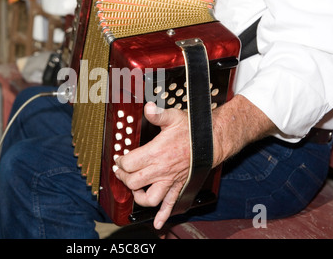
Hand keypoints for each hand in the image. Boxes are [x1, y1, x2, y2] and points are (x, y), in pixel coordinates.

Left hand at [113, 102, 190, 229]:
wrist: (213, 142)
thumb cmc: (194, 130)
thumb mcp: (173, 117)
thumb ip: (158, 114)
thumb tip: (147, 107)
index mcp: (156, 152)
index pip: (128, 163)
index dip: (120, 161)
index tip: (120, 158)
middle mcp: (161, 170)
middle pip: (133, 182)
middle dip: (124, 178)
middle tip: (122, 172)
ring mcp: (170, 181)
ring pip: (148, 198)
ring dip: (138, 196)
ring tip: (135, 189)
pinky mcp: (179, 187)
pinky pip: (170, 205)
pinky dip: (163, 216)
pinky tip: (158, 224)